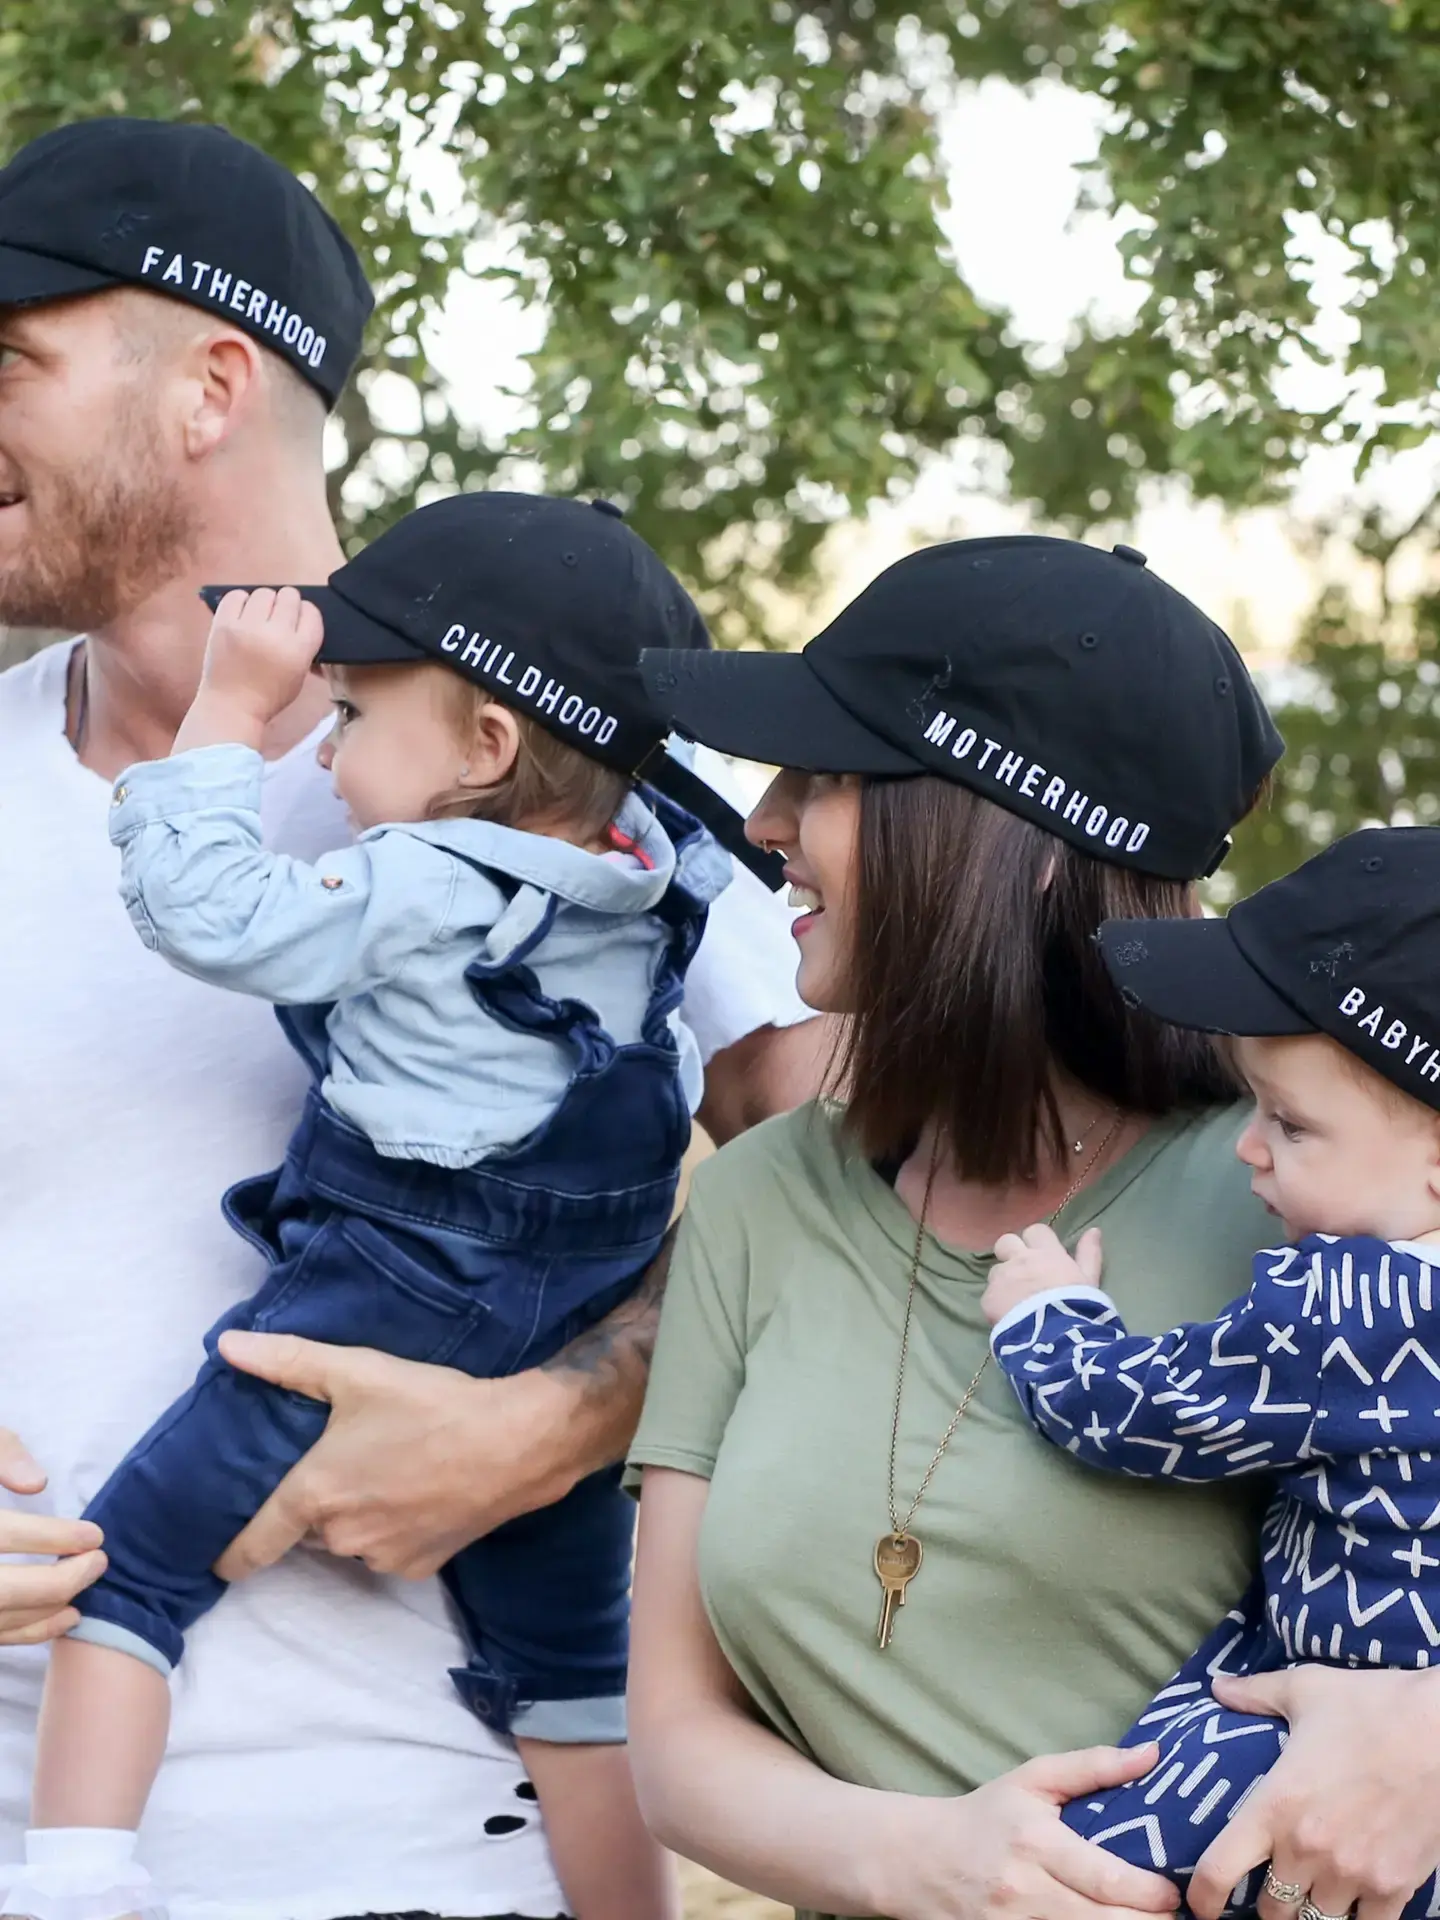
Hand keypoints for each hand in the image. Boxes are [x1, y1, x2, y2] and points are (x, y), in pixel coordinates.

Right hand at [0, 1430, 105, 1644]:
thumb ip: (4, 1453)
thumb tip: (37, 1484)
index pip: (3, 1534)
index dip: (52, 1537)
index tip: (94, 1535)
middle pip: (2, 1591)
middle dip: (58, 1582)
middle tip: (99, 1562)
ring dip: (48, 1611)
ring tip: (88, 1585)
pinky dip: (29, 1632)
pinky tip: (65, 1616)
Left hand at [184, 588, 323, 745]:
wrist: (231, 707)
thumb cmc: (268, 695)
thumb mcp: (299, 674)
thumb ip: (304, 645)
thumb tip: (299, 616)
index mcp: (299, 650)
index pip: (311, 613)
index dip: (306, 613)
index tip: (298, 620)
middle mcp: (276, 634)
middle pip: (289, 596)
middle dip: (287, 604)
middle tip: (277, 617)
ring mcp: (247, 627)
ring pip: (264, 592)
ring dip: (264, 602)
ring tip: (257, 617)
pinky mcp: (223, 624)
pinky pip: (236, 595)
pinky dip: (241, 601)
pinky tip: (242, 614)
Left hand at [213, 1333, 589, 1579]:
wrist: (516, 1442)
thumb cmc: (431, 1404)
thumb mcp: (358, 1371)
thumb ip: (287, 1361)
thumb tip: (226, 1345)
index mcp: (314, 1494)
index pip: (251, 1546)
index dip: (230, 1554)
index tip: (217, 1557)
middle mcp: (340, 1536)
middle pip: (305, 1532)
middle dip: (313, 1506)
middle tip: (339, 1464)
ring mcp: (381, 1556)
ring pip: (348, 1540)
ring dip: (353, 1517)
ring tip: (385, 1472)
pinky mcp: (418, 1568)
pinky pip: (387, 1550)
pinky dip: (391, 1529)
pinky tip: (417, 1493)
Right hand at [886, 1742, 1177, 1919]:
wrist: (919, 1861)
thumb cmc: (986, 1817)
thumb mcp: (1033, 1780)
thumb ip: (1093, 1767)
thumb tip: (1153, 1753)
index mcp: (1037, 1844)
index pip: (1108, 1880)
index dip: (1153, 1894)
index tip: (1175, 1891)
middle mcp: (1027, 1892)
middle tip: (1174, 1916)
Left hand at [984, 1223, 1103, 1325]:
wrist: (1056, 1337)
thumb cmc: (1078, 1308)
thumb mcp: (1090, 1281)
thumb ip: (1089, 1254)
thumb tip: (1094, 1230)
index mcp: (1046, 1253)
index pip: (1035, 1231)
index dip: (1036, 1242)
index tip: (1041, 1255)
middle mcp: (1020, 1259)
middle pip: (1005, 1242)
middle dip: (1010, 1253)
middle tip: (1021, 1273)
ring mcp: (1002, 1277)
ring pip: (995, 1271)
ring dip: (1004, 1282)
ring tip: (1016, 1302)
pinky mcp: (988, 1298)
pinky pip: (989, 1296)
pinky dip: (997, 1305)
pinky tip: (1008, 1319)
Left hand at [1189, 1664, 1439, 1919]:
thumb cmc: (1371, 1705)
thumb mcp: (1305, 1690)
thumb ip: (1256, 1694)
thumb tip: (1216, 1687)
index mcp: (1275, 1805)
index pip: (1220, 1869)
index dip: (1203, 1895)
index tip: (1200, 1904)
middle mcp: (1308, 1850)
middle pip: (1272, 1910)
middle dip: (1267, 1902)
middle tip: (1270, 1886)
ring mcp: (1353, 1876)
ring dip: (1310, 1910)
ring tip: (1311, 1894)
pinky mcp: (1395, 1889)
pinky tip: (1355, 1903)